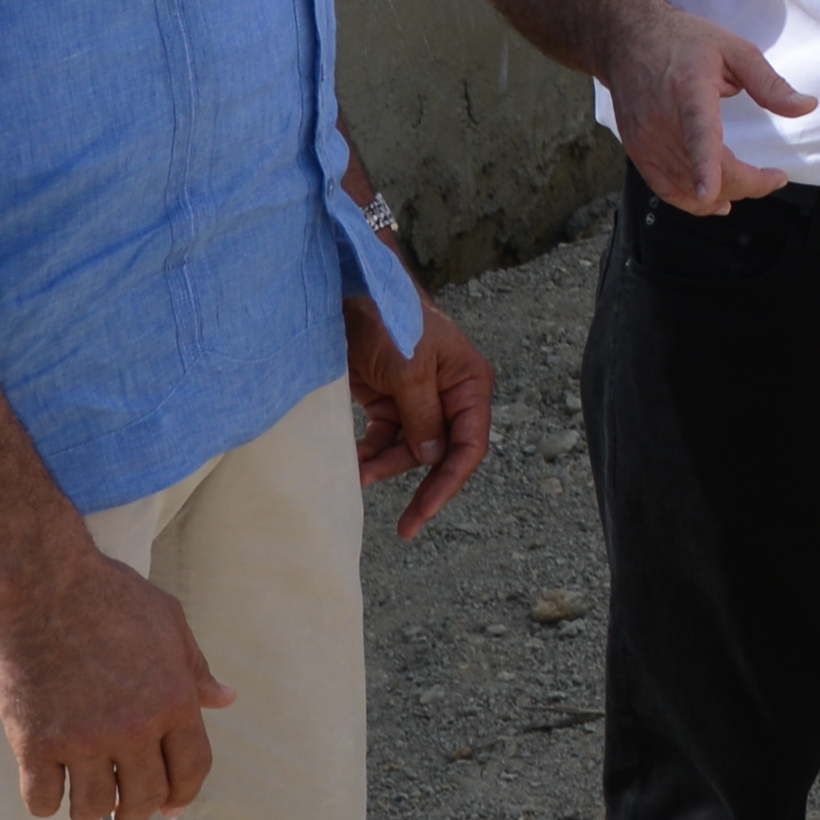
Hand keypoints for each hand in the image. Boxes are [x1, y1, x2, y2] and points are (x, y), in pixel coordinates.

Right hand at [0, 548, 236, 819]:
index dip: (184, 794)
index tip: (172, 805)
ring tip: (86, 797)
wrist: (43, 581)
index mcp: (174, 700)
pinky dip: (46, 801)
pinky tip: (48, 785)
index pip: (192, 769)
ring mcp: (81, 739)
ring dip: (90, 810)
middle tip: (124, 806)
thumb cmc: (109, 595)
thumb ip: (195, 668)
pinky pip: (42, 800)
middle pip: (144, 798)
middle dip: (137, 809)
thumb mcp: (169, 622)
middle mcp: (133, 727)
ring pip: (91, 808)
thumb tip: (225, 699)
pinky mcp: (33, 742)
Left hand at [346, 292, 494, 540]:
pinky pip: (385, 439)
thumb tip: (432, 459)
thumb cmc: (390, 319)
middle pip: (440, 454)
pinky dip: (370, 454)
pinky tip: (354, 463)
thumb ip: (422, 416)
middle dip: (419, 485)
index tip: (426, 512)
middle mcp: (449, 394)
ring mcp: (419, 398)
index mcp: (468, 383)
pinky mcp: (390, 400)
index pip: (469, 444)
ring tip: (357, 476)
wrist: (351, 292)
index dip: (450, 482)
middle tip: (405, 527)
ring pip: (408, 451)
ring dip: (384, 467)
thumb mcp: (409, 369)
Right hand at [616, 6, 814, 214]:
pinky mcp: (637, 151)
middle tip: (775, 178)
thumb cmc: (684, 42)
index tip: (712, 193)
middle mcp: (662, 121)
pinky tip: (713, 202)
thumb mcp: (735, 50)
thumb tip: (807, 107)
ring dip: (725, 193)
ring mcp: (645, 140)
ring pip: (688, 186)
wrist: (628, 40)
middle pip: (704, 171)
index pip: (698, 135)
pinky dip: (691, 202)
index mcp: (689, 92)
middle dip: (747, 184)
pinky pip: (665, 189)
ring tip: (754, 182)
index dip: (705, 167)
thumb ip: (770, 83)